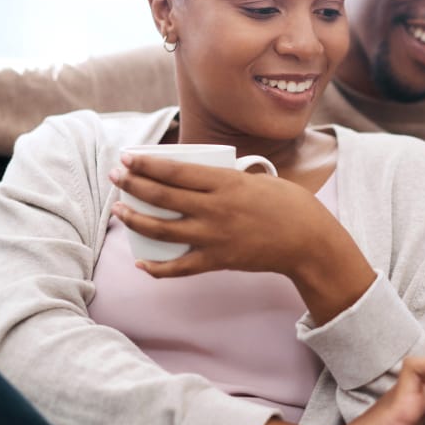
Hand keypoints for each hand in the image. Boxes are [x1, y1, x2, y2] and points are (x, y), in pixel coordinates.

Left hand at [109, 153, 374, 322]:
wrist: (309, 241)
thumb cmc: (289, 205)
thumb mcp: (258, 179)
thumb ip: (228, 179)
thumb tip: (203, 176)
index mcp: (226, 182)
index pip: (175, 170)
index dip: (146, 164)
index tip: (127, 157)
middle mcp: (215, 208)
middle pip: (161, 196)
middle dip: (132, 184)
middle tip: (114, 176)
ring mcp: (214, 236)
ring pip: (162, 229)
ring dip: (135, 219)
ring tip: (118, 210)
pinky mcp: (218, 260)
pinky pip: (180, 267)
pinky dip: (157, 268)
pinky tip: (142, 262)